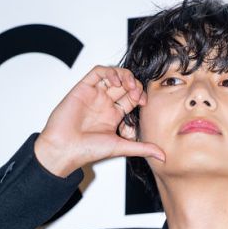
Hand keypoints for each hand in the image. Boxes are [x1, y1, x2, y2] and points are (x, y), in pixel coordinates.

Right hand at [34, 65, 165, 177]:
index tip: (144, 102)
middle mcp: (104, 103)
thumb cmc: (87, 150)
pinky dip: (108, 71)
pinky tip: (115, 80)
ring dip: (124, 76)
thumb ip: (142, 148)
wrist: (64, 149)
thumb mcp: (121, 147)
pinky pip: (97, 72)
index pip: (131, 97)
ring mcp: (94, 95)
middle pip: (124, 84)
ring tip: (128, 84)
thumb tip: (162, 157)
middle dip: (134, 84)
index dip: (140, 95)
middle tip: (137, 92)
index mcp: (113, 115)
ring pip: (113, 75)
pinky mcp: (83, 88)